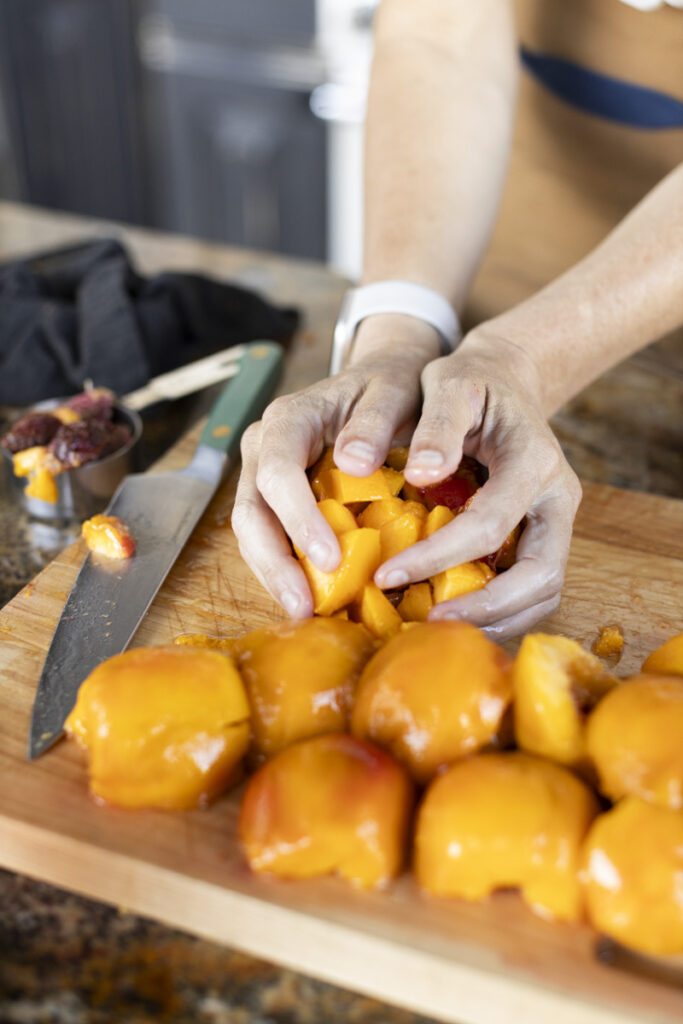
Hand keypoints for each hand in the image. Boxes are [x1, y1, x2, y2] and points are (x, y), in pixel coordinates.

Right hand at [232, 315, 440, 617]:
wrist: (385, 377)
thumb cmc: (392, 384)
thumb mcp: (395, 391)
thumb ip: (375, 421)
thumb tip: (353, 462)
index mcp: (288, 418)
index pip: (278, 471)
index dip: (298, 518)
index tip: (328, 558)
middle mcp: (265, 445)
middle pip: (251, 510)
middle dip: (274, 562)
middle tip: (304, 605)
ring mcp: (265, 472)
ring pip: (253, 530)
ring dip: (275, 574)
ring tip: (305, 611)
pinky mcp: (278, 497)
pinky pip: (273, 536)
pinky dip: (289, 567)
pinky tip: (311, 597)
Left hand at [373, 327, 581, 640]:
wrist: (504, 380)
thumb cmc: (470, 383)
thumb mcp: (449, 384)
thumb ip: (439, 425)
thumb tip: (422, 474)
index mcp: (536, 463)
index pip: (491, 526)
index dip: (438, 556)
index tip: (386, 575)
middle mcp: (558, 500)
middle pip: (539, 577)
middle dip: (483, 608)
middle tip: (426, 623)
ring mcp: (555, 522)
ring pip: (542, 593)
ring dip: (493, 619)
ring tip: (434, 627)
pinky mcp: (542, 537)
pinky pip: (528, 588)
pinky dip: (494, 610)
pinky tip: (448, 612)